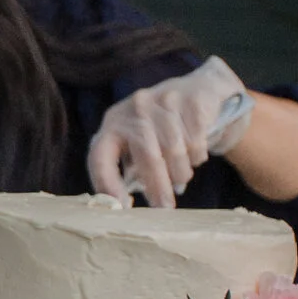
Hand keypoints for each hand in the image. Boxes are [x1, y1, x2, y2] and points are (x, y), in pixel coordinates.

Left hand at [86, 57, 251, 208]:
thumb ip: (130, 167)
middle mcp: (135, 108)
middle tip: (164, 208)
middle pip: (146, 155)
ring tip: (182, 175)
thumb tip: (123, 206)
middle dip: (157, 186)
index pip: (100, 154)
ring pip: (175, 151)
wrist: (197, 91)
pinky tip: (195, 153)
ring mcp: (164, 100)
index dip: (107, 182)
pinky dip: (197, 156)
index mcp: (114, 122)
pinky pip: (196, 141)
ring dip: (181, 172)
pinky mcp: (191, 100)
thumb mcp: (138, 142)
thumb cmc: (161, 128)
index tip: (120, 206)